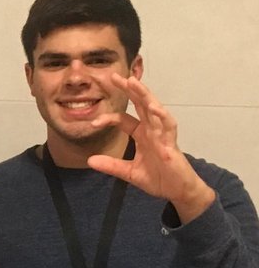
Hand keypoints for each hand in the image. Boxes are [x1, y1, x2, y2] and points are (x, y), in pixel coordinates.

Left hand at [86, 75, 214, 222]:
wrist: (178, 191)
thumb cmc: (159, 178)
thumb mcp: (129, 172)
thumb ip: (111, 165)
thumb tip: (89, 160)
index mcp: (142, 134)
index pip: (124, 119)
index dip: (108, 118)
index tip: (93, 122)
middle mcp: (152, 130)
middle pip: (140, 104)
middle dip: (129, 90)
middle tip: (114, 76)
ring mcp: (163, 134)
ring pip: (154, 109)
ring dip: (144, 95)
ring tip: (133, 82)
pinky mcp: (172, 143)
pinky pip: (168, 126)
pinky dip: (161, 115)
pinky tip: (153, 107)